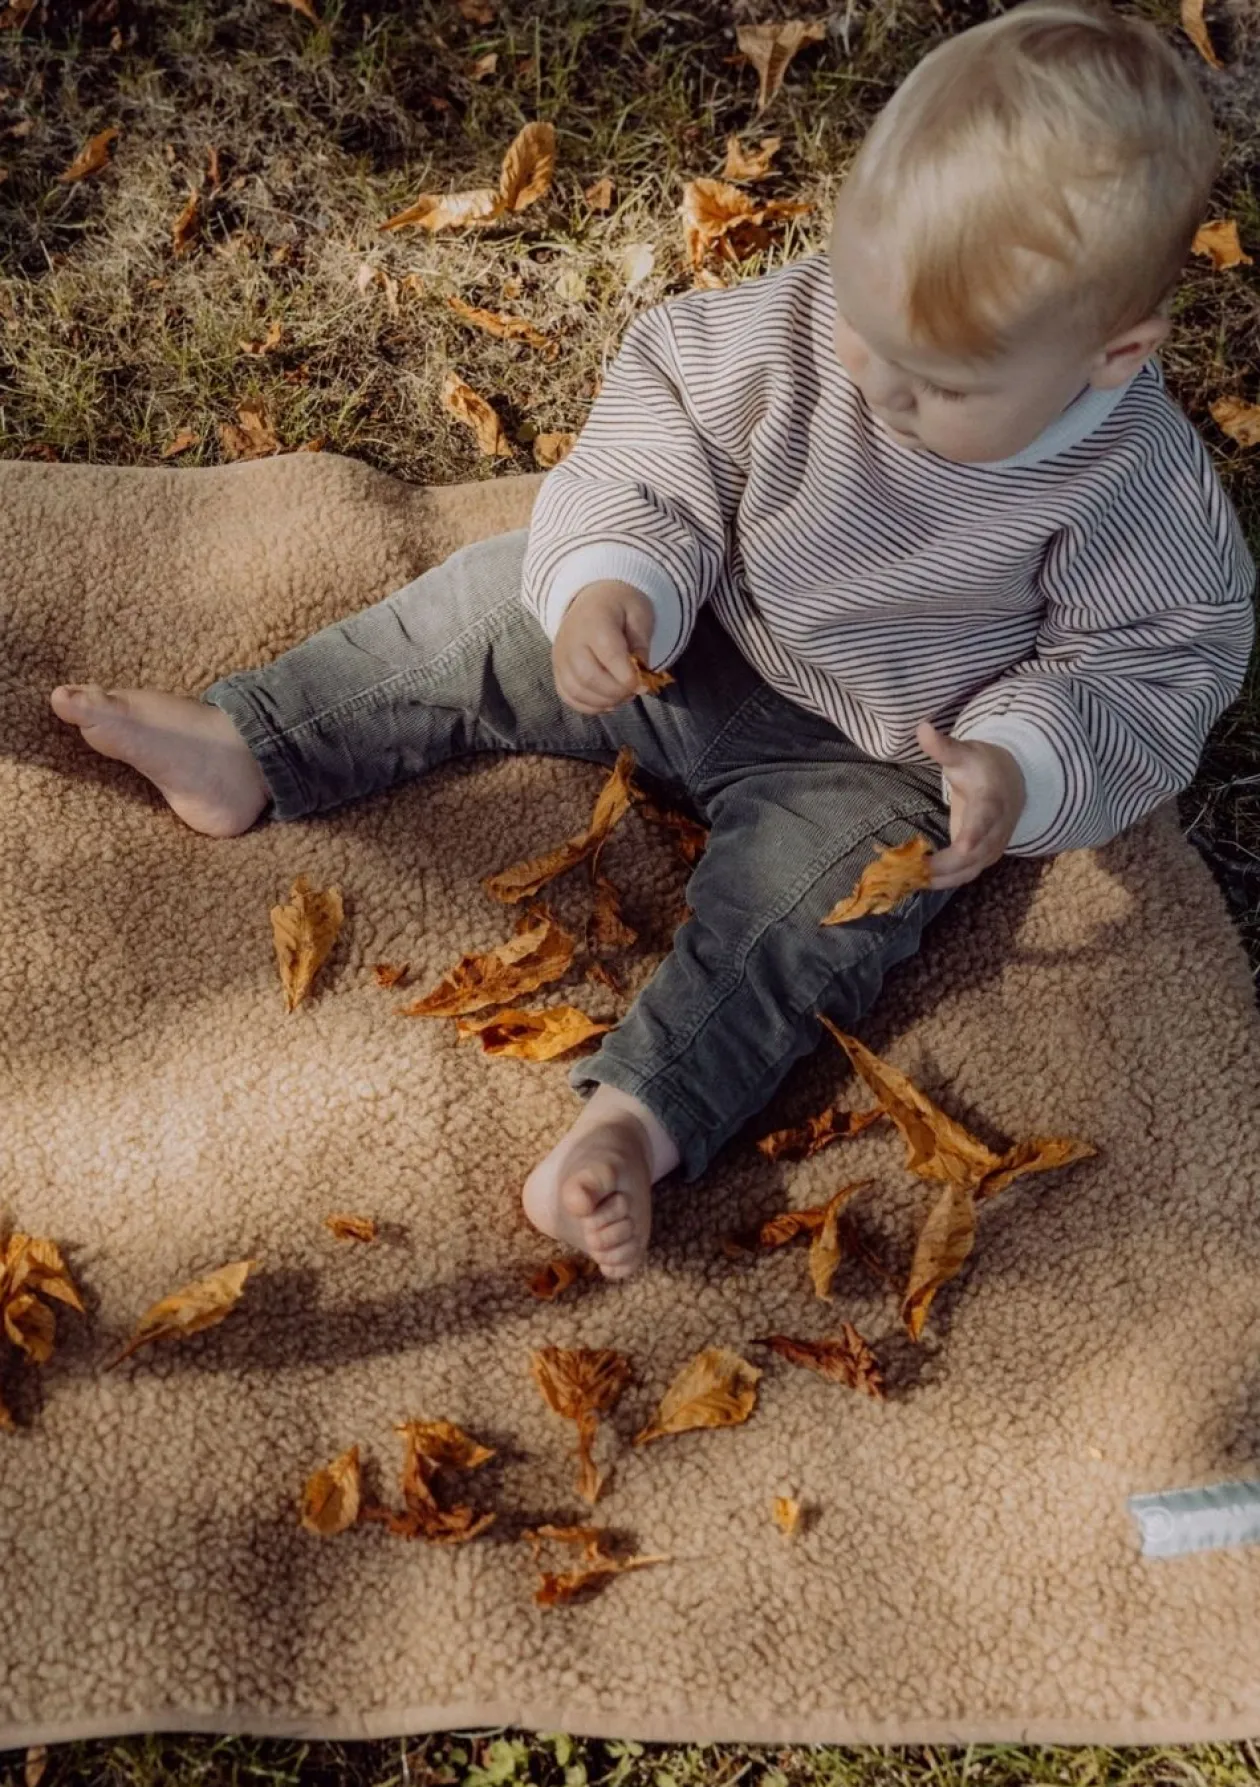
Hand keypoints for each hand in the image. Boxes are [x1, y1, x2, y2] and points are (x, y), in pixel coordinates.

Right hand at [552, 579, 655, 714]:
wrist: (593, 599)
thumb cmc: (620, 606)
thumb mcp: (640, 615)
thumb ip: (641, 645)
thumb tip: (640, 677)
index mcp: (595, 621)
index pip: (609, 655)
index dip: (628, 676)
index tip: (644, 684)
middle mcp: (571, 640)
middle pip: (589, 677)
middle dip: (616, 692)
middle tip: (633, 690)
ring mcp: (560, 657)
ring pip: (577, 690)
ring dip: (604, 701)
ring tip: (622, 695)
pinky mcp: (557, 670)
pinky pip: (568, 696)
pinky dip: (589, 706)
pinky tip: (606, 701)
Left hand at [916, 718, 1024, 889]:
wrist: (1011, 783)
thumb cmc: (982, 766)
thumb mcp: (964, 753)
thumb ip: (943, 747)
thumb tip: (922, 728)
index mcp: (991, 801)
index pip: (985, 820)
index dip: (975, 834)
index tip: (961, 846)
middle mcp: (995, 830)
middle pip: (973, 854)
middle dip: (943, 865)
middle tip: (910, 868)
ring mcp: (991, 848)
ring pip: (967, 871)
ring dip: (939, 879)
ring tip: (906, 880)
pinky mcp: (982, 859)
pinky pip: (963, 875)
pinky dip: (941, 881)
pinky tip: (915, 882)